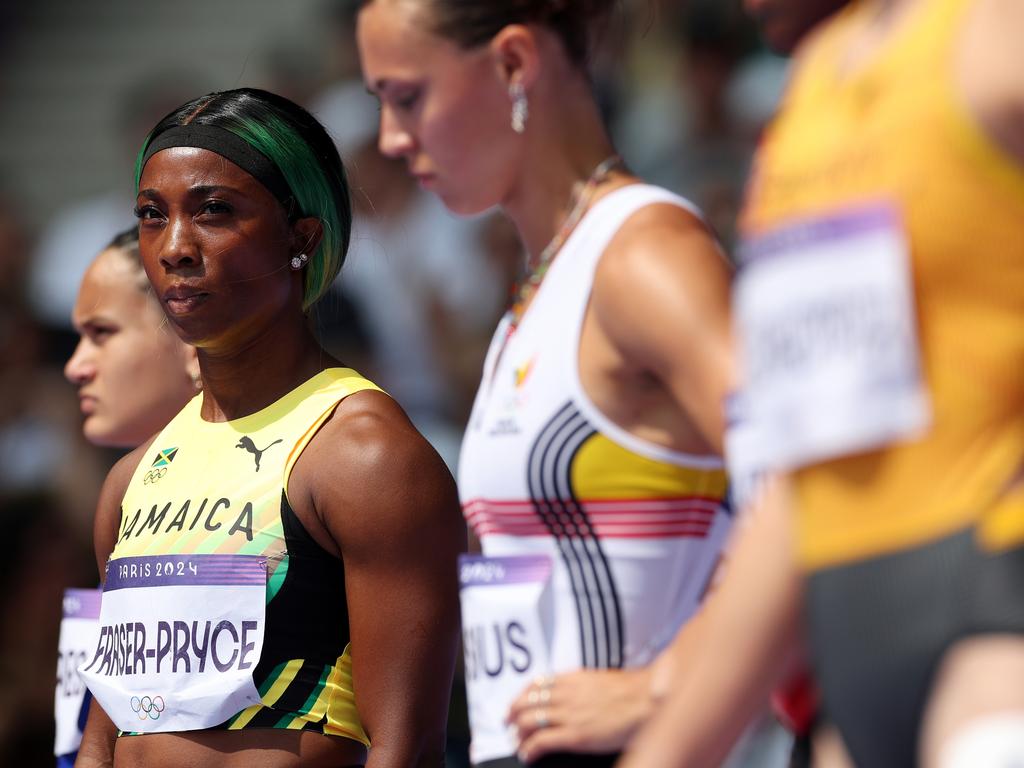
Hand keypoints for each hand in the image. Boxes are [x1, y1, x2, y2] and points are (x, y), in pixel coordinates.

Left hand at [507, 668, 653, 763]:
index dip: (521, 696)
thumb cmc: (629, 691)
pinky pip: (541, 741)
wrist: (644, 700)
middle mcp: (565, 695)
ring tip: (516, 741)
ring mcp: (568, 715)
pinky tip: (527, 755)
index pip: (535, 684)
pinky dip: (529, 749)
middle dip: (513, 715)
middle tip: (508, 724)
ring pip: (529, 722)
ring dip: (518, 733)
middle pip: (527, 703)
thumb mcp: (599, 680)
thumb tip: (571, 692)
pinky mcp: (574, 736)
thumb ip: (580, 685)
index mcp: (571, 679)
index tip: (515, 704)